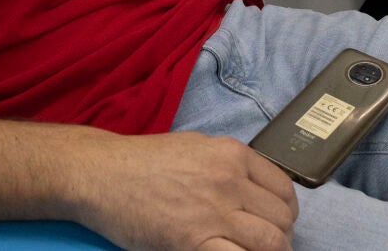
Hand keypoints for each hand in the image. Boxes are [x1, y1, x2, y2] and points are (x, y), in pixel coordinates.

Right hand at [76, 132, 297, 250]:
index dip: (286, 213)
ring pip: (270, 243)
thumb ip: (229, 166)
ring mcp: (214, 212)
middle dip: (280, 237)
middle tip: (266, 246)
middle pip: (281, 219)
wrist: (102, 174)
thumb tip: (255, 190)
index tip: (278, 223)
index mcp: (233, 155)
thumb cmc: (142, 161)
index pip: (284, 190)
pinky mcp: (194, 242)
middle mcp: (230, 180)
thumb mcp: (196, 147)